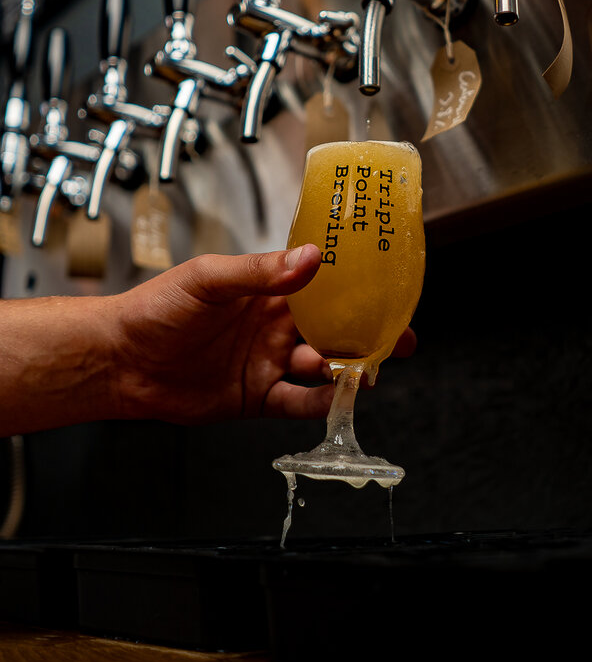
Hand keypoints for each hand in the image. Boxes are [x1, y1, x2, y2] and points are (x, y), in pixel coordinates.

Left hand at [111, 244, 415, 425]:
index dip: (357, 288)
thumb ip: (260, 272)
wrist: (120, 360)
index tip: (388, 288)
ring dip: (349, 369)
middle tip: (400, 337)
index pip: (323, 286)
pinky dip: (322, 402)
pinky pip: (299, 402)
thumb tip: (310, 259)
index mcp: (268, 290)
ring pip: (323, 368)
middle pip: (335, 329)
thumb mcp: (208, 279)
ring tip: (368, 370)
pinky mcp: (258, 398)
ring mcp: (269, 363)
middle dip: (369, 334)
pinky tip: (337, 397)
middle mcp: (275, 326)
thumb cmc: (155, 309)